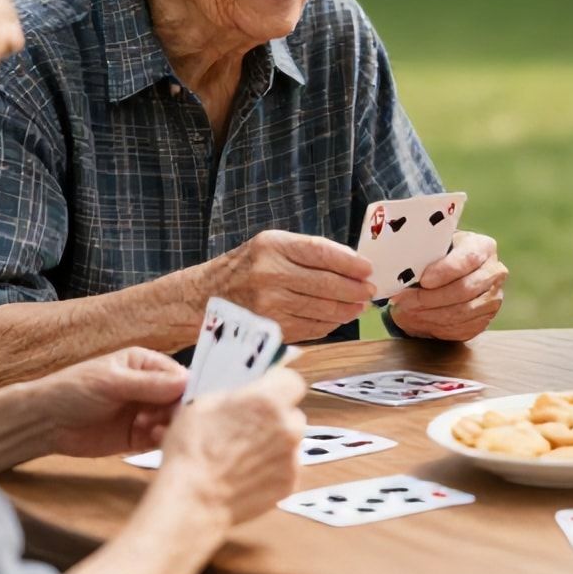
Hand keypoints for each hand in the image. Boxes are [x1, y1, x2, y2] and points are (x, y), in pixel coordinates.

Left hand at [35, 348, 187, 457]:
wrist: (44, 422)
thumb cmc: (73, 390)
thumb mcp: (112, 382)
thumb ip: (149, 384)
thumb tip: (186, 380)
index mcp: (145, 364)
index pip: (178, 374)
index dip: (187, 387)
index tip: (187, 400)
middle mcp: (150, 387)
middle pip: (180, 399)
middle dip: (178, 409)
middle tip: (167, 417)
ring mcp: (145, 412)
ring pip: (173, 419)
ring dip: (169, 424)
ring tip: (152, 428)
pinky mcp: (138, 437)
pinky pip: (160, 438)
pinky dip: (162, 439)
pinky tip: (152, 437)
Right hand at [157, 367, 306, 525]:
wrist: (193, 501)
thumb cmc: (191, 452)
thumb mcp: (201, 404)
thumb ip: (233, 394)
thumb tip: (242, 394)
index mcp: (267, 400)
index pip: (291, 380)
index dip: (276, 385)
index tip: (264, 392)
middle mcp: (287, 426)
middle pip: (292, 413)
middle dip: (275, 417)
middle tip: (248, 427)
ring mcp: (292, 457)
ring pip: (290, 441)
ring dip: (274, 443)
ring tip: (243, 455)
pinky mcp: (290, 482)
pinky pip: (287, 466)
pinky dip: (272, 468)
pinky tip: (246, 474)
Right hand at [199, 230, 374, 341]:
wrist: (203, 297)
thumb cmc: (245, 268)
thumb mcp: (270, 246)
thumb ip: (306, 252)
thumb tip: (351, 265)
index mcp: (273, 246)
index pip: (321, 252)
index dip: (349, 262)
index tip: (368, 268)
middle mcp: (270, 274)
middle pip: (326, 283)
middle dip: (354, 289)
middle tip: (369, 291)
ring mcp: (269, 304)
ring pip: (321, 308)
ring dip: (346, 309)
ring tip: (358, 306)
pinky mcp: (270, 328)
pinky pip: (310, 327)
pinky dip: (329, 324)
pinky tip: (338, 319)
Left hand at [389, 231, 507, 340]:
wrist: (450, 274)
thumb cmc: (438, 257)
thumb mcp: (434, 246)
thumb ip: (424, 253)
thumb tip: (405, 269)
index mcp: (483, 246)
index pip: (468, 258)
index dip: (445, 271)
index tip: (423, 280)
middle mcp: (494, 272)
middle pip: (465, 289)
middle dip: (431, 298)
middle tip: (405, 300)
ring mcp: (493, 298)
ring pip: (462, 312)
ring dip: (430, 315)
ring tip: (407, 312)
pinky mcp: (485, 319)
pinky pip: (461, 329)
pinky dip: (437, 328)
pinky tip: (419, 320)